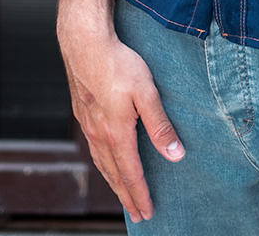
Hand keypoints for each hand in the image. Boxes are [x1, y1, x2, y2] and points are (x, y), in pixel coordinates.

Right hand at [59, 21, 183, 221]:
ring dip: (113, 183)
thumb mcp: (147, 93)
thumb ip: (160, 125)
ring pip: (102, 164)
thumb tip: (176, 155)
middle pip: (114, 175)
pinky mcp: (83, 114)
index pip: (131, 174)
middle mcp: (99, 135)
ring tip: (123, 195)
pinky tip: (106, 161)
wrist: (85, 44)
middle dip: (127, 197)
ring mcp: (88, 126)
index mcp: (116, 133)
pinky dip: (103, 164)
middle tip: (138, 215)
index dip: (140, 195)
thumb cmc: (118, 64)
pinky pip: (94, 149)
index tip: (148, 213)